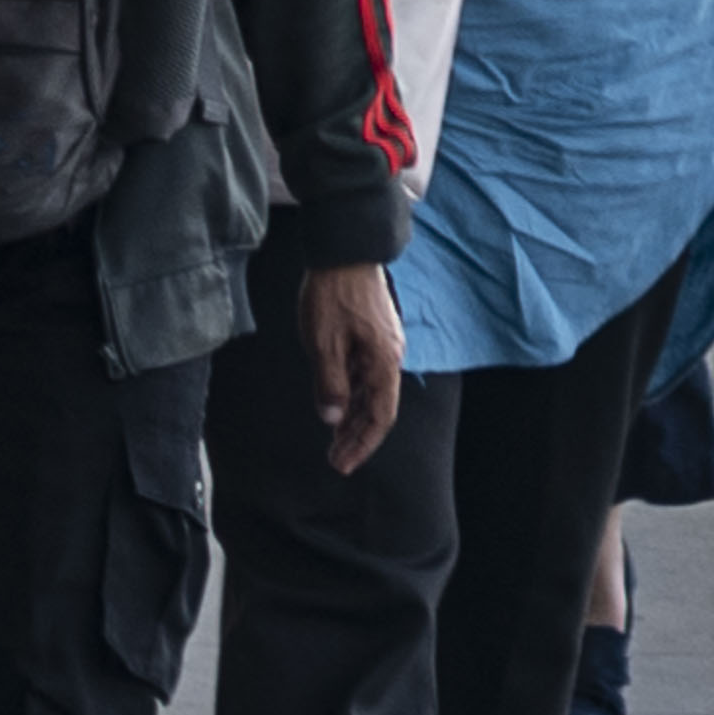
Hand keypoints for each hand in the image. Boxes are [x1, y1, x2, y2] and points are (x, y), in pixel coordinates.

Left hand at [296, 261, 404, 474]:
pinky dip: (351, 393)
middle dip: (356, 436)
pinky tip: (336, 403)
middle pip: (377, 407)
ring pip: (370, 391)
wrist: (344, 250)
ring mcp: (382, 345)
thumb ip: (330, 383)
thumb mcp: (323, 343)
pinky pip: (364, 373)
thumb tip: (332, 419)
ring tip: (333, 439)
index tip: (344, 464)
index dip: (362, 443)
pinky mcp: (372, 334)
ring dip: (352, 416)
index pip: (379, 416)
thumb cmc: (333, 294)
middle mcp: (390, 356)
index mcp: (384, 361)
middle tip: (335, 459)